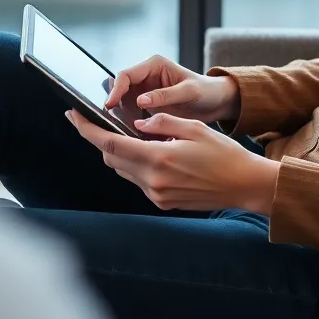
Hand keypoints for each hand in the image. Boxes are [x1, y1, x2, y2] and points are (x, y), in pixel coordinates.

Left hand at [66, 110, 277, 213]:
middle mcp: (153, 181)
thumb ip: (163, 122)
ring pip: (123, 170)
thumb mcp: (195, 128)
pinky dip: (136, 164)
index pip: (110, 144)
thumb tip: (139, 121)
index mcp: (158, 159)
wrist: (245, 185)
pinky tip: (150, 152)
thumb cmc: (224, 154)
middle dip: (102, 139)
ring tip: (130, 135)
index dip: (87, 129)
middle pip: (111, 158)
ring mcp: (157, 195)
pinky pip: (138, 180)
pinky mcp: (163, 202)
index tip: (73, 116)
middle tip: (98, 120)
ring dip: (120, 152)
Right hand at [105, 54, 239, 124]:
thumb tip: (140, 101)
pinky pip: (132, 113)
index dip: (115, 90)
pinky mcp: (148, 106)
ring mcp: (146, 91)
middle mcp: (147, 76)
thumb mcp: (189, 91)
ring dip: (121, 114)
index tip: (109, 105)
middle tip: (111, 121)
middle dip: (115, 104)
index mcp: (154, 65)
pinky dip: (130, 122)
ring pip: (123, 102)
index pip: (126, 75)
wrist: (217, 102)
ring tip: (120, 129)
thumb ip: (165, 95)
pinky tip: (131, 133)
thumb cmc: (206, 91)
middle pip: (120, 89)